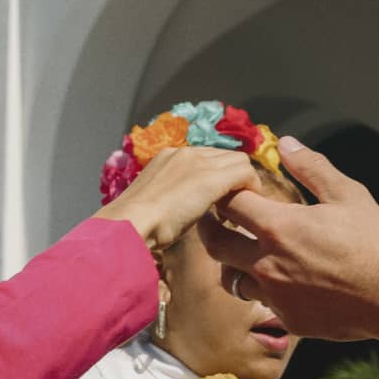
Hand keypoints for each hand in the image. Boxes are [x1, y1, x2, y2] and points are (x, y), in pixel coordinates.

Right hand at [98, 147, 261, 253]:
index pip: (206, 157)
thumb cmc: (134, 224)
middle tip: (232, 207)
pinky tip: (244, 210)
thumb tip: (180, 210)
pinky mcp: (210, 178)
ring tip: (238, 211)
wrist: (128, 225)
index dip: (217, 176)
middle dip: (234, 178)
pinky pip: (245, 173)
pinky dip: (250, 189)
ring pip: (239, 161)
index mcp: (168, 156)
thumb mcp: (151, 204)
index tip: (217, 201)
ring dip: (243, 184)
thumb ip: (168, 198)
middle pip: (225, 156)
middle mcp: (184, 152)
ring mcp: (198, 162)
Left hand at [196, 138, 378, 341]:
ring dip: (232, 263)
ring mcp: (274, 295)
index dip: (225, 193)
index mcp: (278, 227)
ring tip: (242, 252)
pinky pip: (261, 301)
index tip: (230, 190)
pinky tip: (279, 279)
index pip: (229, 203)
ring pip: (230, 278)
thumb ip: (312, 168)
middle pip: (215, 243)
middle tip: (213, 219)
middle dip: (210, 227)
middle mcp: (267, 263)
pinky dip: (263, 288)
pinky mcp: (287, 318)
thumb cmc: (375, 243)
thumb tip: (286, 144)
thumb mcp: (347, 195)